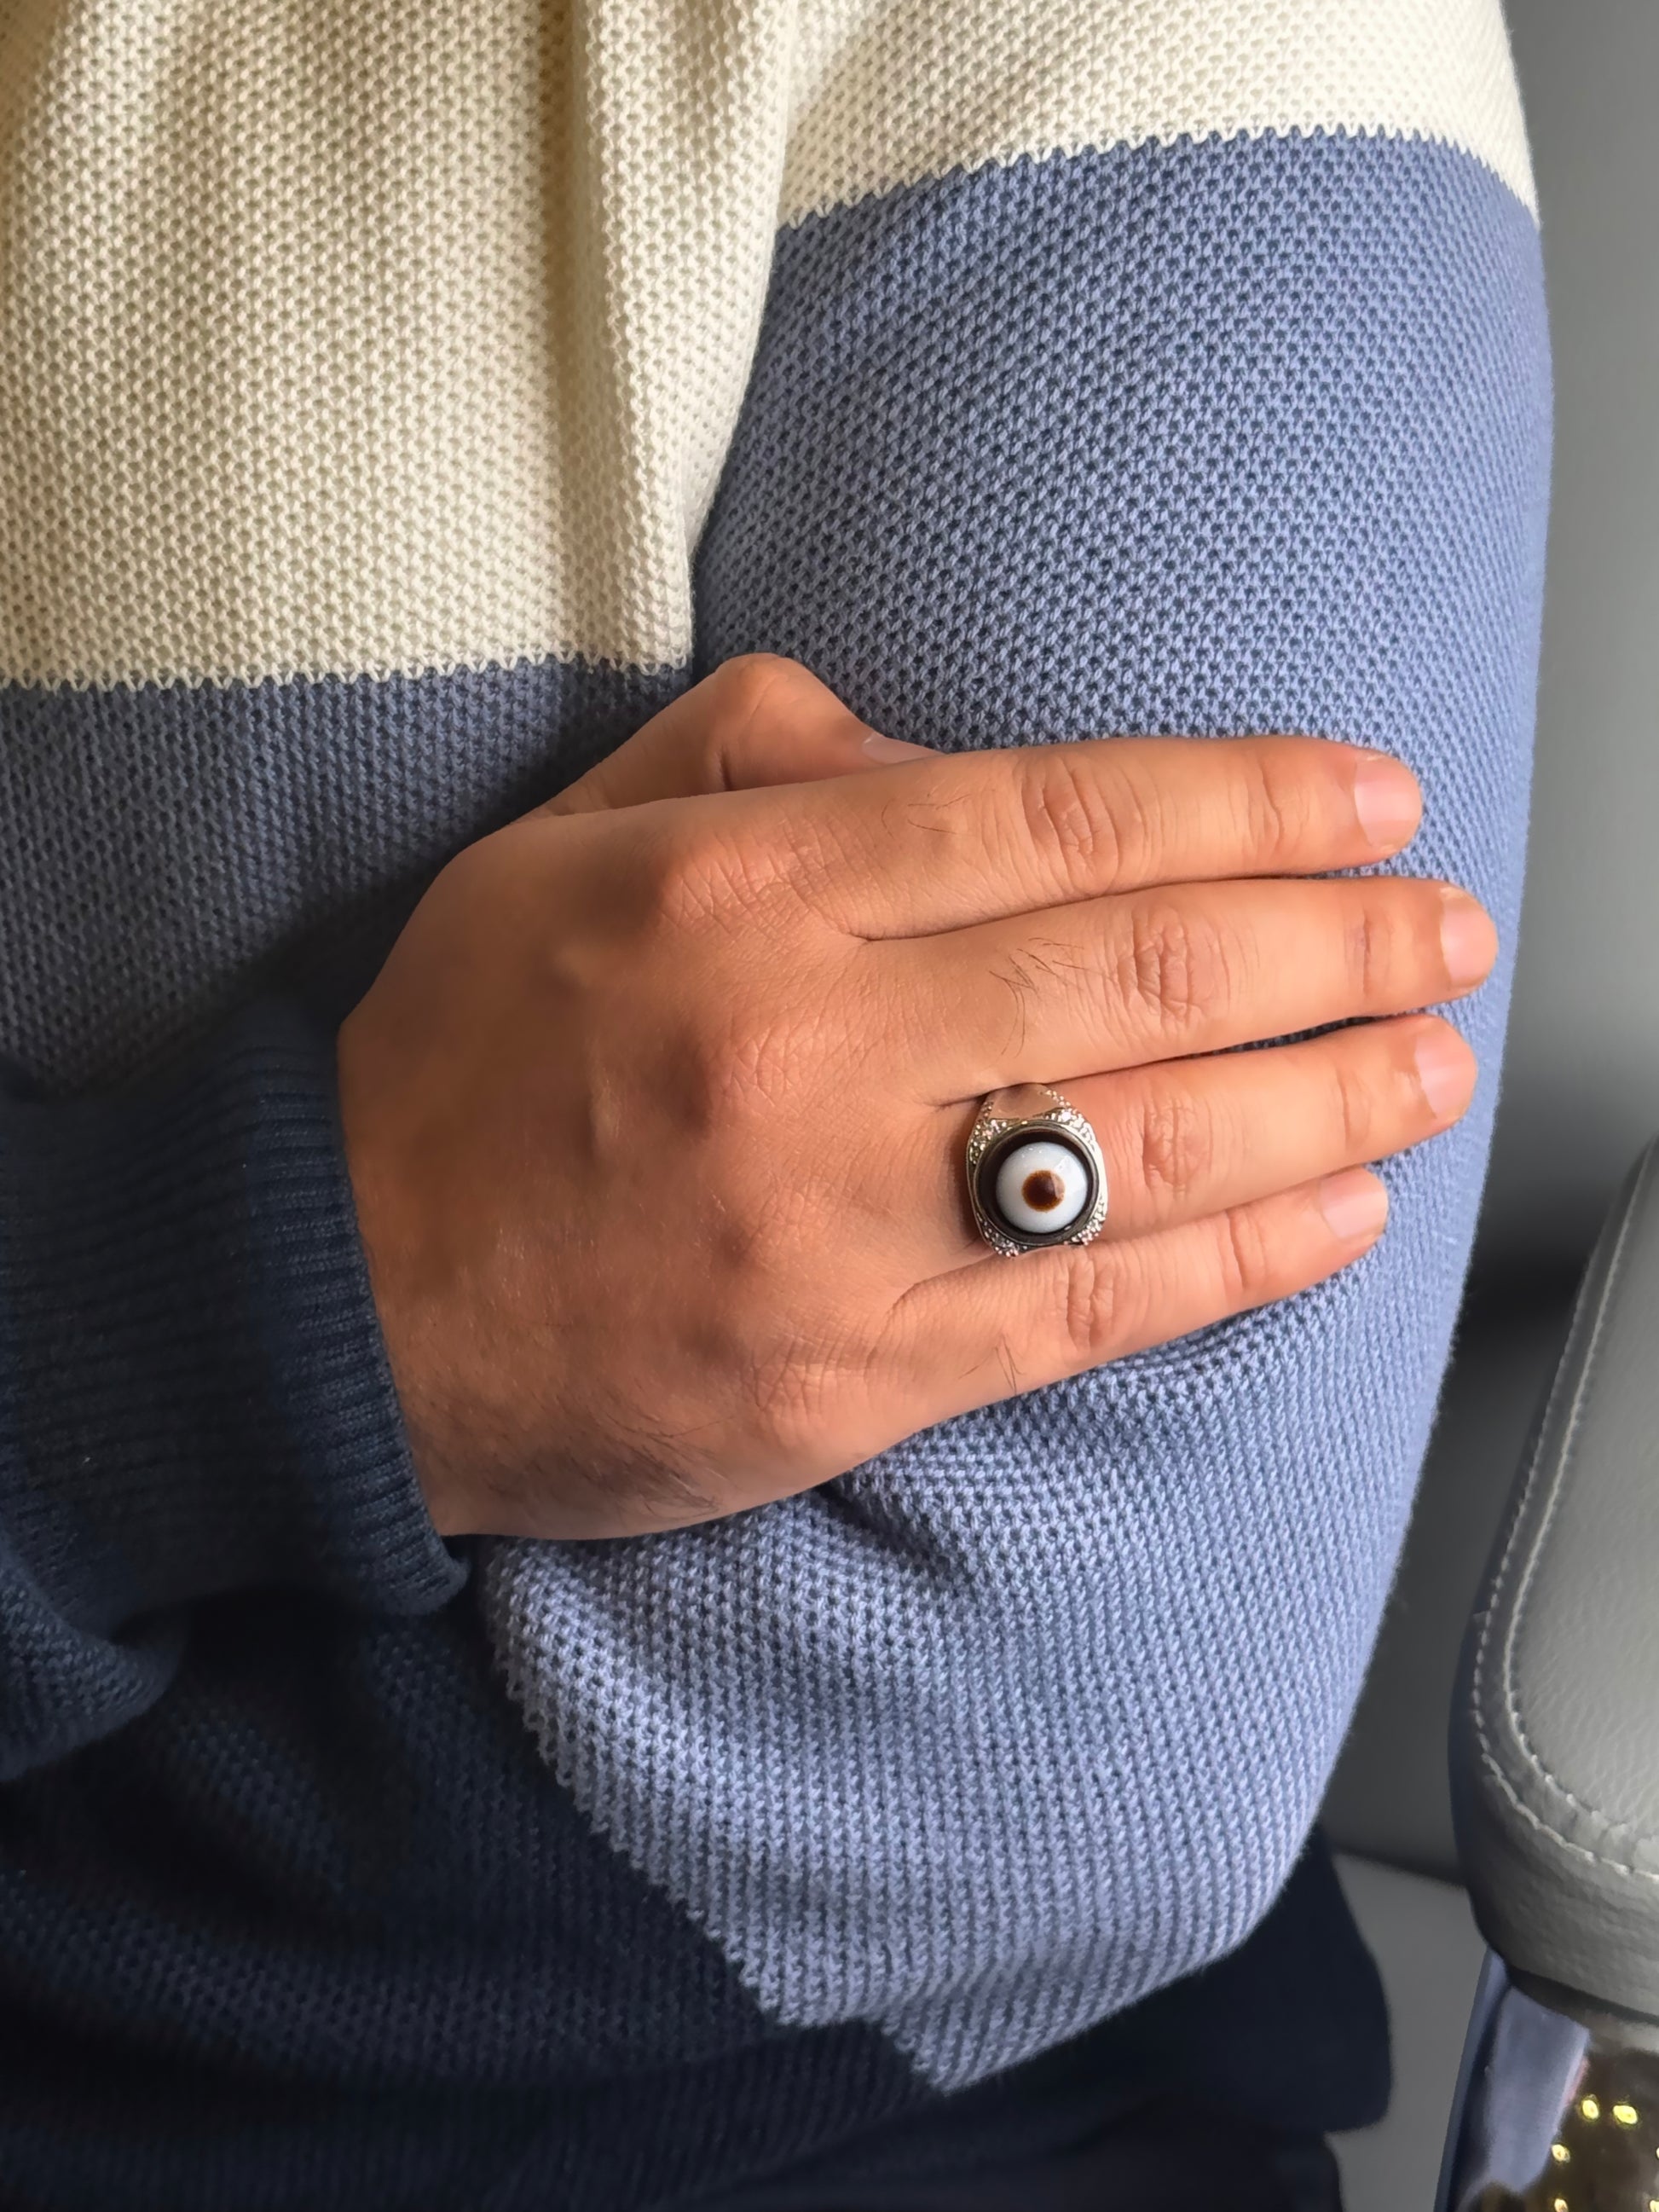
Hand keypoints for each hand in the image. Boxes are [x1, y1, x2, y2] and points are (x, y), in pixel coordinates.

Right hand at [337, 655, 1491, 1541]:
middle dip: (1333, 939)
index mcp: (742, 893)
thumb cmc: (458, 1059)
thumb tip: (936, 743)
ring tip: (1436, 1058)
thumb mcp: (559, 845)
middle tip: (1442, 924)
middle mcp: (808, 1047)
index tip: (1367, 798)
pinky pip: (1091, 1307)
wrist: (339, 1303)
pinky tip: (1343, 1210)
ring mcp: (840, 1223)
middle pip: (1143, 972)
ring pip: (1150, 1142)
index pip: (1058, 818)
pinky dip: (1243, 1256)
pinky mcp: (855, 1374)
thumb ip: (749, 754)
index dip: (1245, 802)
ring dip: (1331, 1094)